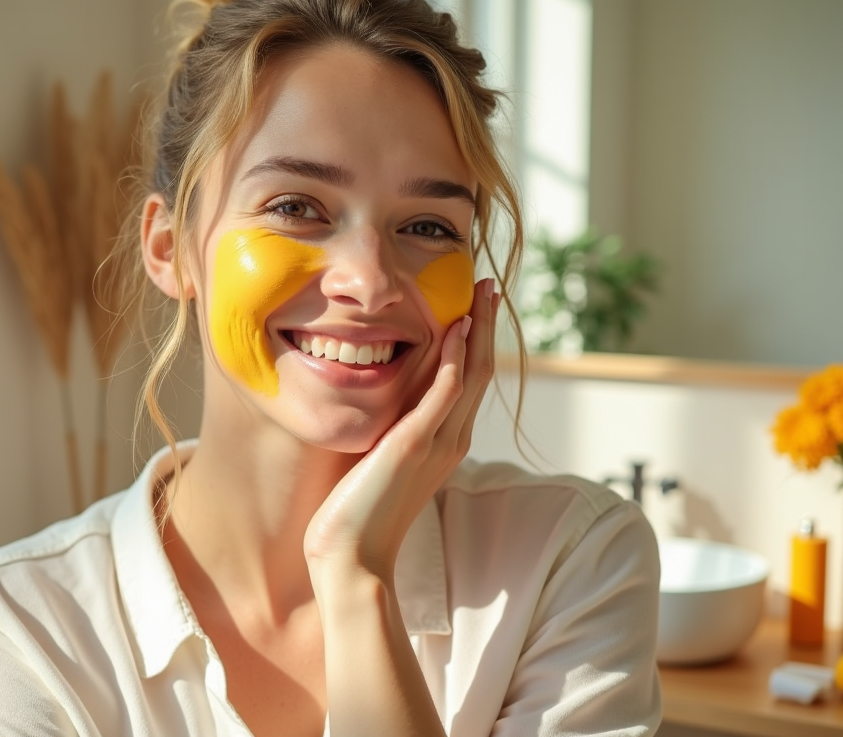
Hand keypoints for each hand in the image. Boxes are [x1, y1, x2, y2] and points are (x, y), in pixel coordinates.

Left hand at [303, 277, 500, 583]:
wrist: (353, 557)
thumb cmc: (361, 512)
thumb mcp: (385, 459)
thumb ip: (395, 430)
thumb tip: (388, 404)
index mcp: (446, 442)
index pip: (471, 380)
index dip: (477, 340)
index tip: (477, 305)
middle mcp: (451, 440)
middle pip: (480, 370)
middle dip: (486, 325)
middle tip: (490, 286)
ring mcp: (437, 443)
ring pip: (470, 375)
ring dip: (478, 330)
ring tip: (482, 294)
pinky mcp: (414, 445)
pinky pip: (443, 393)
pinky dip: (453, 359)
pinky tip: (456, 329)